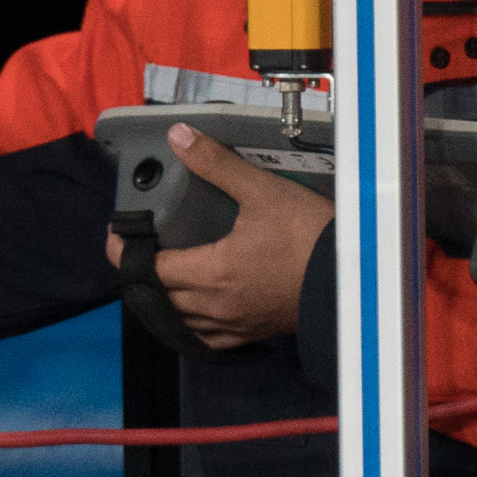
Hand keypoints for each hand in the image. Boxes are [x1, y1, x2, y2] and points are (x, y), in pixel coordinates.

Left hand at [113, 122, 331, 350]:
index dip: (123, 252)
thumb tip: (178, 137)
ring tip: (162, 277)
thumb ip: (216, 165)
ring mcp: (237, 324)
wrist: (361, 278)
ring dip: (164, 301)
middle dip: (141, 276)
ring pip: (181, 321)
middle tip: (137, 251)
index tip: (116, 236)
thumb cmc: (312, 237)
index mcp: (211, 274)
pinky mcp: (257, 333)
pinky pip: (211, 338)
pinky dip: (194, 325)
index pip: (146, 270)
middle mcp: (216, 306)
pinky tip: (198, 309)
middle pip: (159, 298)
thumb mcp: (263, 192)